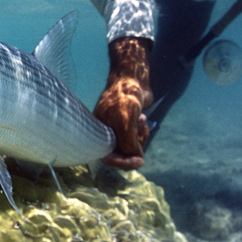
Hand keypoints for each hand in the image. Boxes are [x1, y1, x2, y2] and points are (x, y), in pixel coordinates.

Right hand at [94, 37, 152, 168]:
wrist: (132, 78)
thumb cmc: (124, 97)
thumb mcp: (125, 123)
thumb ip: (128, 144)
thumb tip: (137, 159)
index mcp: (99, 133)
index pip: (109, 158)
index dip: (124, 162)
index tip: (139, 161)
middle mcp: (106, 134)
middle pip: (123, 153)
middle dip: (135, 145)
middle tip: (141, 131)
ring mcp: (117, 129)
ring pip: (131, 146)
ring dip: (140, 136)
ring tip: (141, 121)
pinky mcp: (127, 125)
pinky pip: (137, 137)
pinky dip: (142, 130)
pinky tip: (142, 117)